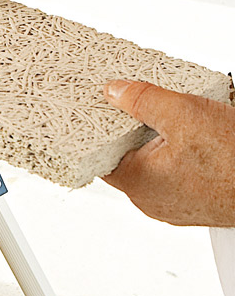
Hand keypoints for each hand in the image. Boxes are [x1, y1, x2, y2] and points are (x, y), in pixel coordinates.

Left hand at [103, 79, 234, 226]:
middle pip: (125, 156)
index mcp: (137, 183)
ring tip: (176, 121)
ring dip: (160, 140)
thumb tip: (115, 91)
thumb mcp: (183, 114)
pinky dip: (179, 153)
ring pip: (153, 163)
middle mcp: (151, 200)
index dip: (97, 128)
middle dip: (132, 129)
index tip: (100, 108)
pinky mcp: (197, 201)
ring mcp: (175, 203)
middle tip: (143, 106)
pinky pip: (176, 171)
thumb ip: (142, 100)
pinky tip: (196, 138)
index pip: (97, 154)